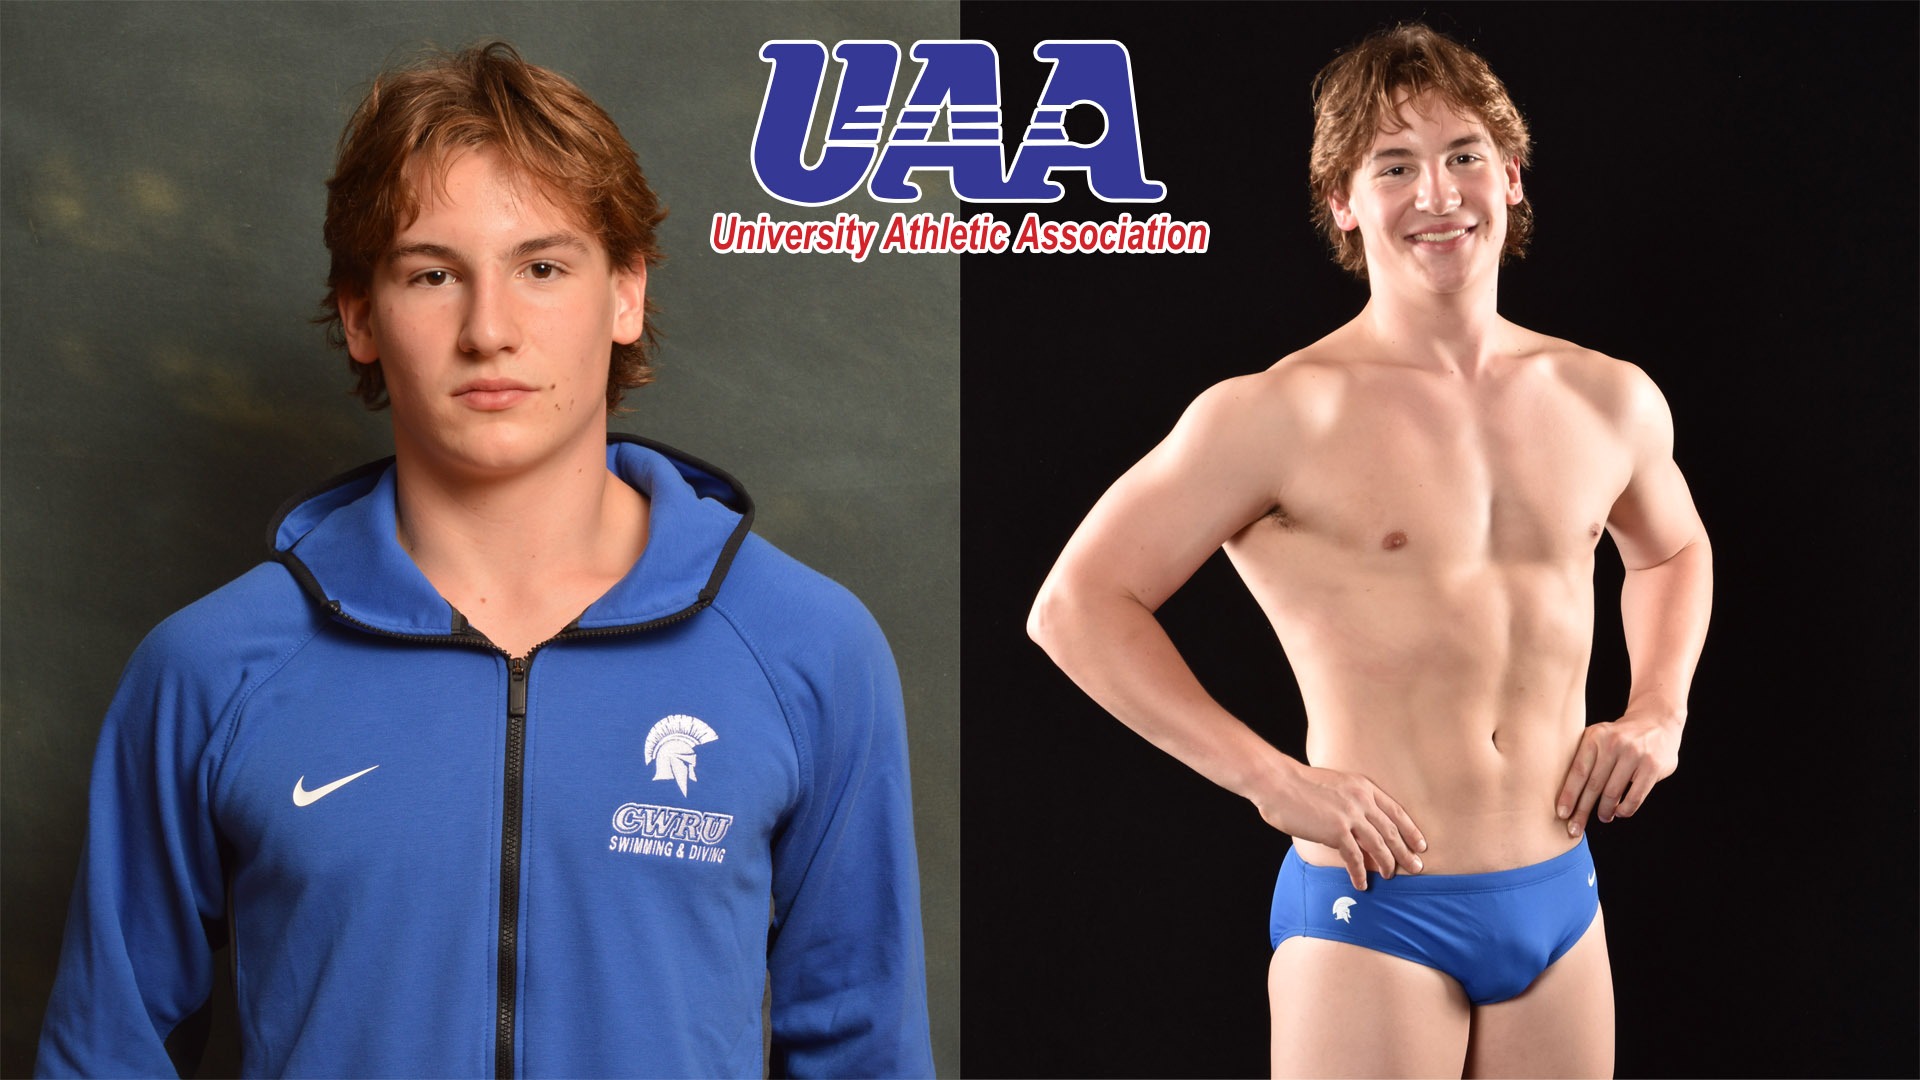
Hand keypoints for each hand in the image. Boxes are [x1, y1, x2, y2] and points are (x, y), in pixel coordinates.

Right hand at [1257, 764, 1426, 890]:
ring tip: (1391, 877)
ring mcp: (1350, 816)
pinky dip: (1360, 873)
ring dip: (1388, 864)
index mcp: (1363, 786)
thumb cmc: (1297, 783)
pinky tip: (1362, 883)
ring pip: (1379, 845)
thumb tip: (1355, 824)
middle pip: (1392, 831)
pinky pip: (1355, 858)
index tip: (1420, 844)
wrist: (1277, 782)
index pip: (1395, 811)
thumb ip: (1348, 800)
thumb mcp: (1333, 784)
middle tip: (1417, 868)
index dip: (1410, 830)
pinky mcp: (1336, 831)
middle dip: (1406, 852)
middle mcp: (1361, 800)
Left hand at [1557, 710, 1682, 836]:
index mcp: (1595, 737)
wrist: (1656, 722)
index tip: (1561, 814)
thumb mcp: (1599, 737)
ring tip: (1602, 817)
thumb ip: (1585, 759)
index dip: (1569, 795)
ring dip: (1605, 811)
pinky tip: (1620, 812)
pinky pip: (1634, 796)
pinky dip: (1625, 809)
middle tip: (1575, 829)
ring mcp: (1634, 754)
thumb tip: (1567, 796)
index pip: (1578, 772)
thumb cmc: (1620, 737)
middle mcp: (1613, 744)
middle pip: (1593, 786)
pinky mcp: (1652, 766)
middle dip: (1582, 811)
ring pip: (1612, 793)